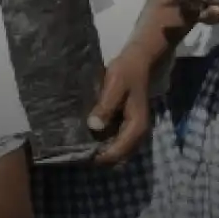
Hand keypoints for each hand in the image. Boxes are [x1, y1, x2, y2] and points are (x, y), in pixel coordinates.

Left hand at [87, 42, 159, 166]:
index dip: (99, 156)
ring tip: (82, 146)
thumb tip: (94, 126)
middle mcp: (138, 134)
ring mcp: (134, 131)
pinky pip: (117, 142)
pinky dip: (105, 144)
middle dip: (100, 157)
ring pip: (118, 152)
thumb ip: (105, 106)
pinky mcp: (129, 126)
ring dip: (102, 152)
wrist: (140, 60)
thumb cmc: (127, 71)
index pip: (117, 152)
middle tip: (78, 152)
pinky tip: (90, 137)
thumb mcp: (115, 85)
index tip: (79, 154)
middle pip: (118, 157)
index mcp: (136, 127)